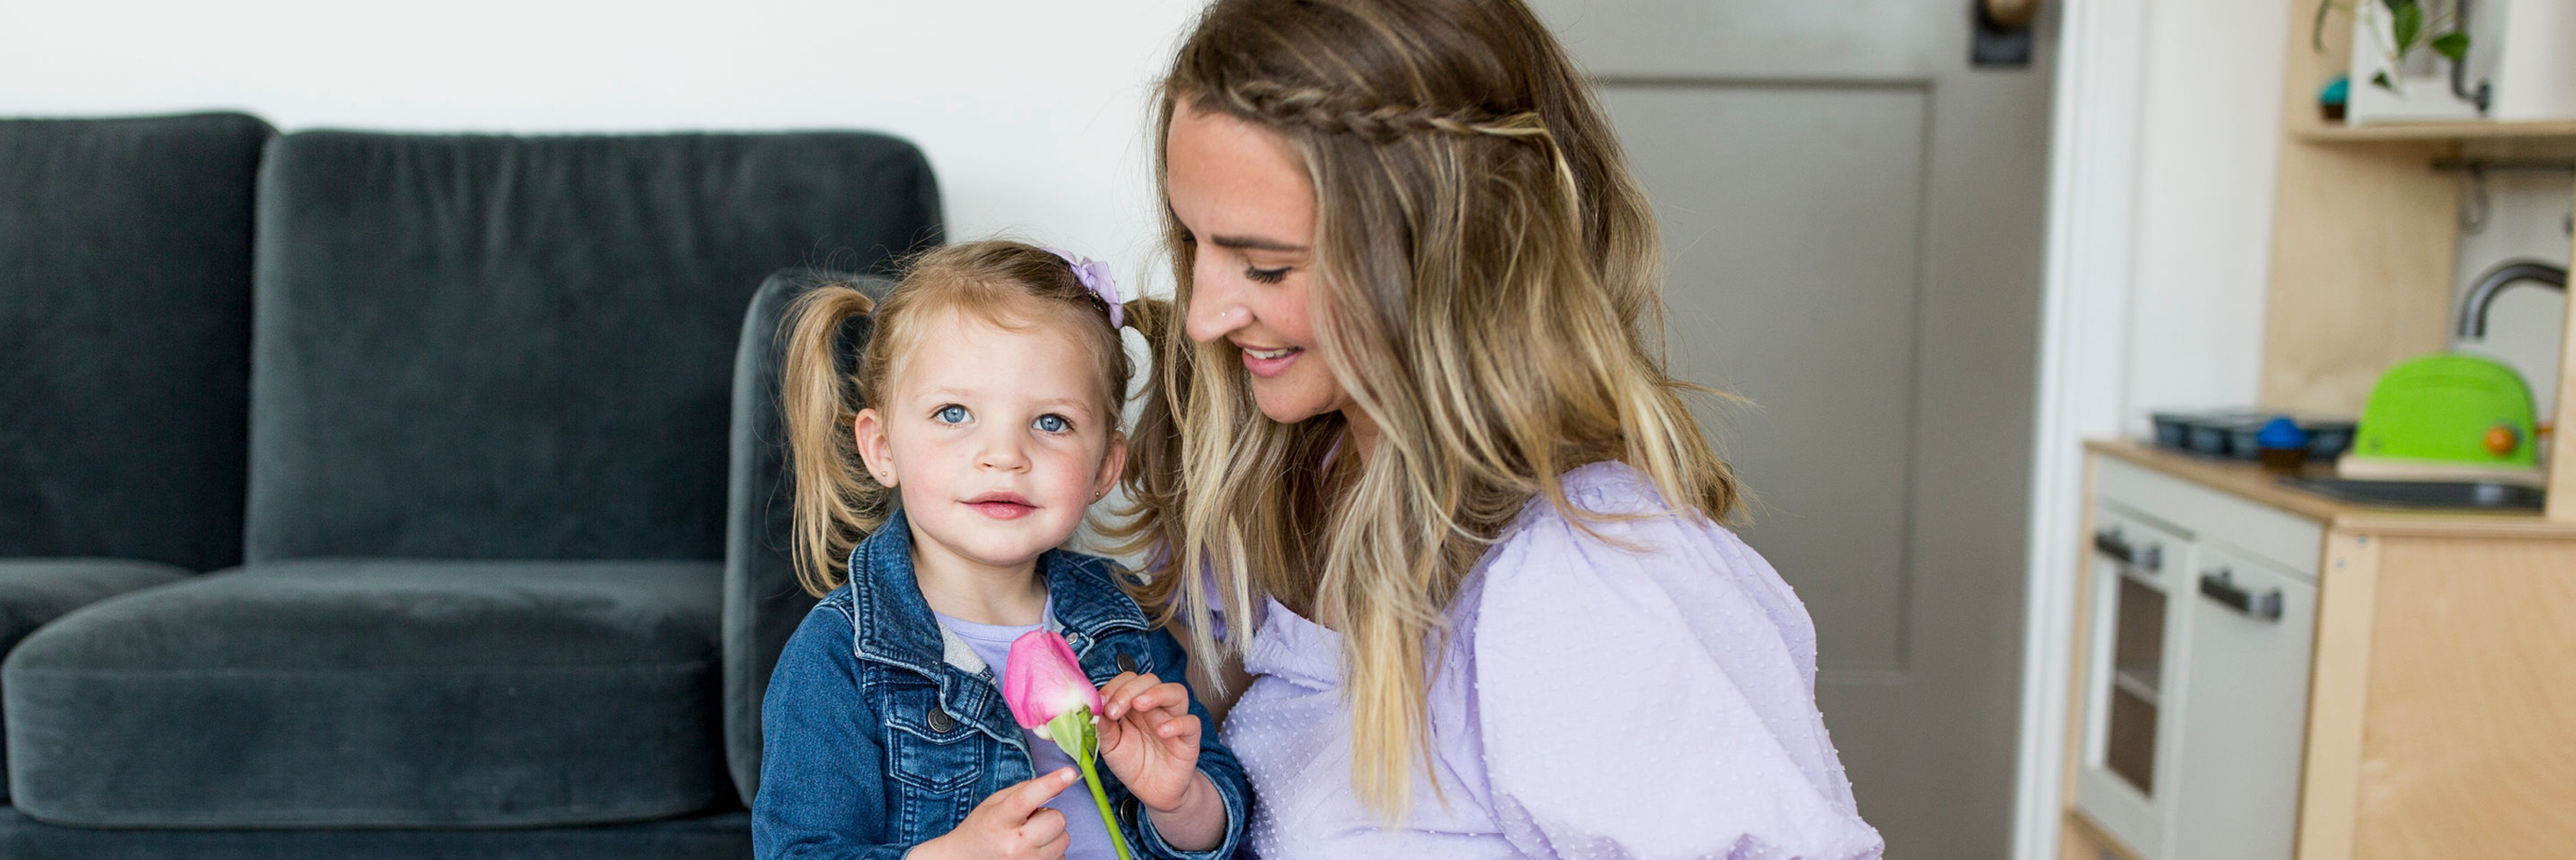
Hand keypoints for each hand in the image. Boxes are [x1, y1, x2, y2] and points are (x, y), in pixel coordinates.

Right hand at [912, 767, 1077, 859]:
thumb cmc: (984, 828)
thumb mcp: (995, 803)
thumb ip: (1025, 790)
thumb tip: (1059, 781)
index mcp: (998, 820)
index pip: (1025, 799)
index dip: (1050, 784)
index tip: (1069, 773)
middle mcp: (1013, 845)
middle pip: (1056, 820)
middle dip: (1049, 815)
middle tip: (1032, 820)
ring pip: (1064, 839)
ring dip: (1052, 835)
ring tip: (1030, 836)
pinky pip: (1062, 856)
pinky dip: (1051, 850)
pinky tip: (1032, 850)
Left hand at [1095, 671, 1203, 813]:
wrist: (1153, 792)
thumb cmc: (1133, 765)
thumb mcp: (1111, 747)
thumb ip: (1103, 727)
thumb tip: (1091, 708)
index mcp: (1135, 705)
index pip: (1129, 680)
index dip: (1114, 687)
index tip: (1100, 703)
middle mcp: (1156, 708)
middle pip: (1151, 681)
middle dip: (1129, 690)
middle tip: (1114, 709)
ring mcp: (1174, 721)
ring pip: (1176, 692)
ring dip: (1157, 694)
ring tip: (1139, 705)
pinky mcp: (1189, 739)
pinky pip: (1191, 723)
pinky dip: (1178, 723)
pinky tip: (1162, 731)